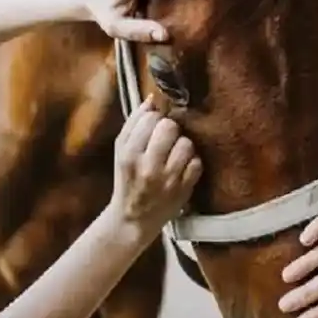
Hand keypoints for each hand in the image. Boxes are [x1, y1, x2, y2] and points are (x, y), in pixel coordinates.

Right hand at [110, 95, 202, 236]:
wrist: (133, 219)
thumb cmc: (127, 179)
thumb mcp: (120, 151)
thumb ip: (134, 123)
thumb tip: (152, 99)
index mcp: (129, 155)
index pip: (150, 119)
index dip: (155, 119)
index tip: (153, 129)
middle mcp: (148, 167)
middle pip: (170, 127)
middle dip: (170, 129)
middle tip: (166, 139)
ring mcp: (168, 180)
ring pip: (187, 144)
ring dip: (183, 145)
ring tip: (175, 153)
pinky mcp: (184, 190)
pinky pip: (197, 163)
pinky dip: (192, 162)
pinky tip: (182, 167)